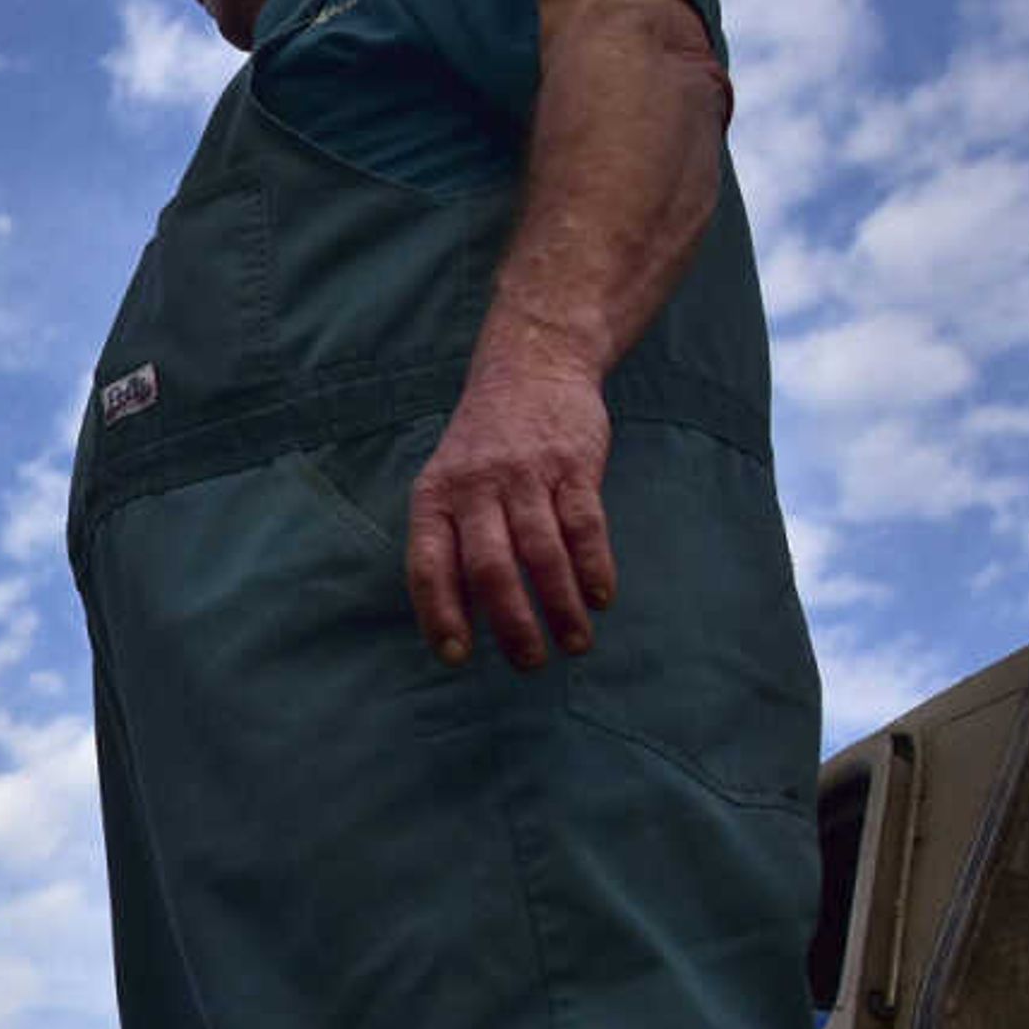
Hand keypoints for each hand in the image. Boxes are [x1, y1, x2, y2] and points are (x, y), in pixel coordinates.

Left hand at [405, 362, 616, 668]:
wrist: (530, 365)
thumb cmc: (482, 446)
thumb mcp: (447, 483)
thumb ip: (449, 542)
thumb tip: (459, 621)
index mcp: (434, 497)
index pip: (427, 564)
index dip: (439, 613)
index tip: (456, 656)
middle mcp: (475, 487)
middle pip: (490, 567)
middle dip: (511, 622)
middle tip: (529, 663)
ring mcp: (526, 474)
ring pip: (542, 552)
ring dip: (560, 606)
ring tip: (574, 644)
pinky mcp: (574, 464)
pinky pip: (585, 524)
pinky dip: (594, 567)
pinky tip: (600, 598)